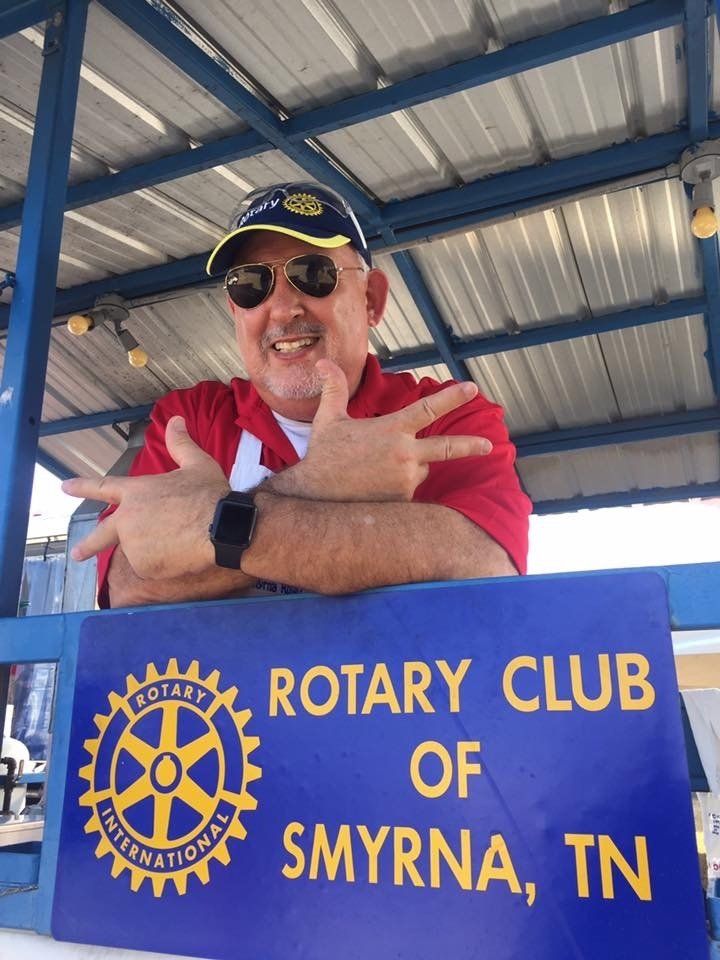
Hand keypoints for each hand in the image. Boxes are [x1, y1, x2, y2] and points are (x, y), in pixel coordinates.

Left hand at [61, 417, 229, 579]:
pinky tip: (182, 555)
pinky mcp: (144, 566)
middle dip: (87, 545)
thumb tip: (176, 420)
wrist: (222, 528)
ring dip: (154, 550)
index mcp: (136, 492)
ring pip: (139, 551)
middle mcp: (128, 519)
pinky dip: (165, 565)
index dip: (83, 486)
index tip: (64, 487)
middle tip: (76, 553)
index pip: (103, 486)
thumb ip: (181, 444)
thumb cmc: (210, 494)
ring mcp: (134, 544)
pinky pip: (153, 568)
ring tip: (181, 542)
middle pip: (101, 534)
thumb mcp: (197, 464)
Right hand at [267, 360, 491, 501]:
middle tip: (488, 445)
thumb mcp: (328, 419)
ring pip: (421, 469)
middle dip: (471, 446)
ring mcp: (406, 478)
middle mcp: (404, 454)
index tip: (472, 389)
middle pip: (447, 448)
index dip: (453, 397)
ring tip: (376, 470)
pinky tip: (375, 487)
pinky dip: (400, 485)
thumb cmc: (323, 455)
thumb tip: (325, 362)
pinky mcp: (403, 499)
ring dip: (410, 466)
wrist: (316, 495)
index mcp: (392, 429)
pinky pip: (410, 488)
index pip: (429, 409)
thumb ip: (334, 389)